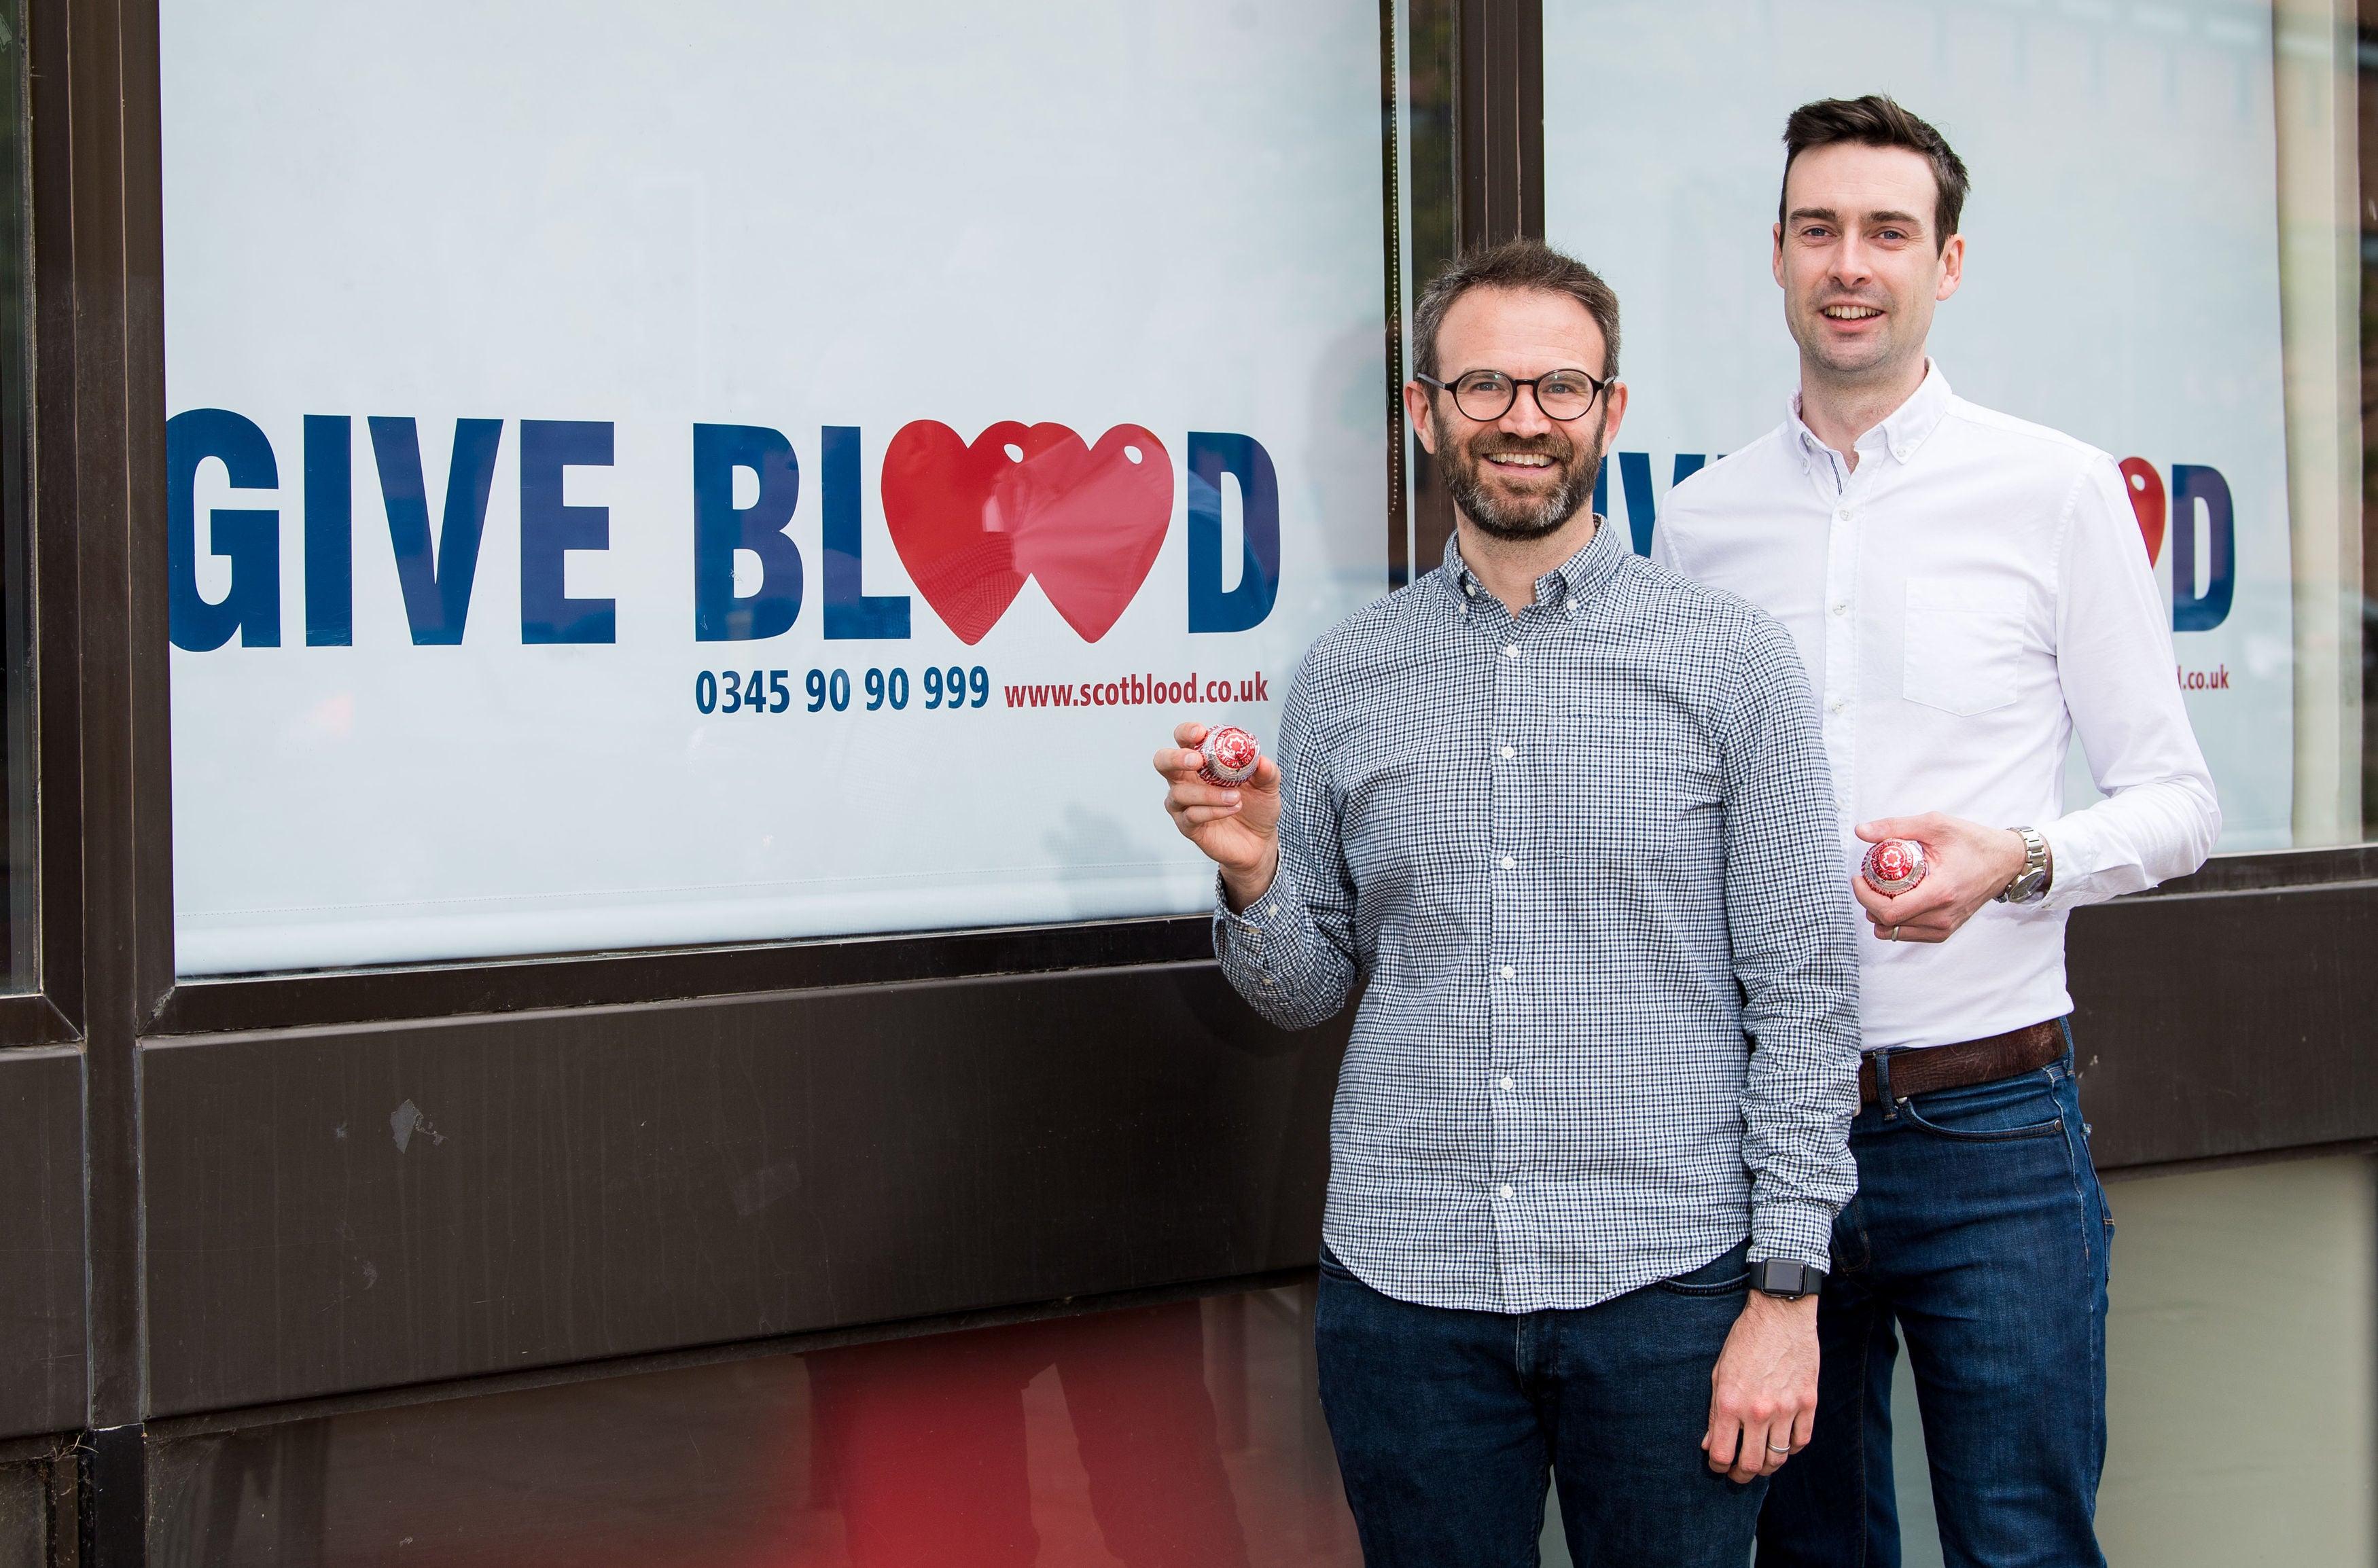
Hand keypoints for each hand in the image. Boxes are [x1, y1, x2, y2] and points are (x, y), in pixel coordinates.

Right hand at [1155, 722, 1281, 910]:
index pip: (1183, 739)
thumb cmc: (1257, 807)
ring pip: (1179, 793)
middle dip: (1176, 758)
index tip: (1200, 733)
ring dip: (1208, 793)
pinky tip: (1232, 808)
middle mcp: (1187, 780)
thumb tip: (1260, 759)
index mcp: (1203, 761)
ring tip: (1236, 796)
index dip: (1186, 733)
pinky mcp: (1188, 826)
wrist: (1259, 841)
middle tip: (1197, 761)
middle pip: (1162, 761)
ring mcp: (1184, 804)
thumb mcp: (1268, 786)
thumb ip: (1266, 771)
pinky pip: (1191, 815)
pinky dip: (1213, 811)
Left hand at [1703, 1291, 1817, 1481]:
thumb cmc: (1745, 1340)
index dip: (1718, 1467)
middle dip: (1742, 1476)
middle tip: (1738, 1474)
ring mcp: (1787, 1408)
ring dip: (1767, 1466)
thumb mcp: (1719, 1373)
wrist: (1780, 1314)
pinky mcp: (1808, 1403)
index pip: (1722, 1455)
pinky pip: (1801, 1441)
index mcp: (1731, 1403)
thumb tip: (1710, 1445)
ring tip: (1760, 1462)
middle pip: (1752, 1464)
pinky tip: (1782, 1444)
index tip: (1718, 1467)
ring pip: (1778, 1458)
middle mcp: (1759, 1411)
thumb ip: (1715, 1412)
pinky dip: (1791, 1449)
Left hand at [1851, 813, 2032, 944]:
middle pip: (1888, 924)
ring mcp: (1945, 927)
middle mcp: (1943, 917)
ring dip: (1880, 914)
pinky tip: (1896, 899)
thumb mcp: (1935, 825)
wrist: (2006, 861)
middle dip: (1869, 903)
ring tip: (1880, 890)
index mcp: (1940, 893)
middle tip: (1867, 881)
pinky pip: (1910, 934)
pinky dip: (1896, 921)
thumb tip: (1861, 831)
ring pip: (1896, 933)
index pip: (1889, 911)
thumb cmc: (1973, 842)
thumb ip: (1896, 827)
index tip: (1858, 878)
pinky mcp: (1946, 931)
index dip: (1865, 897)